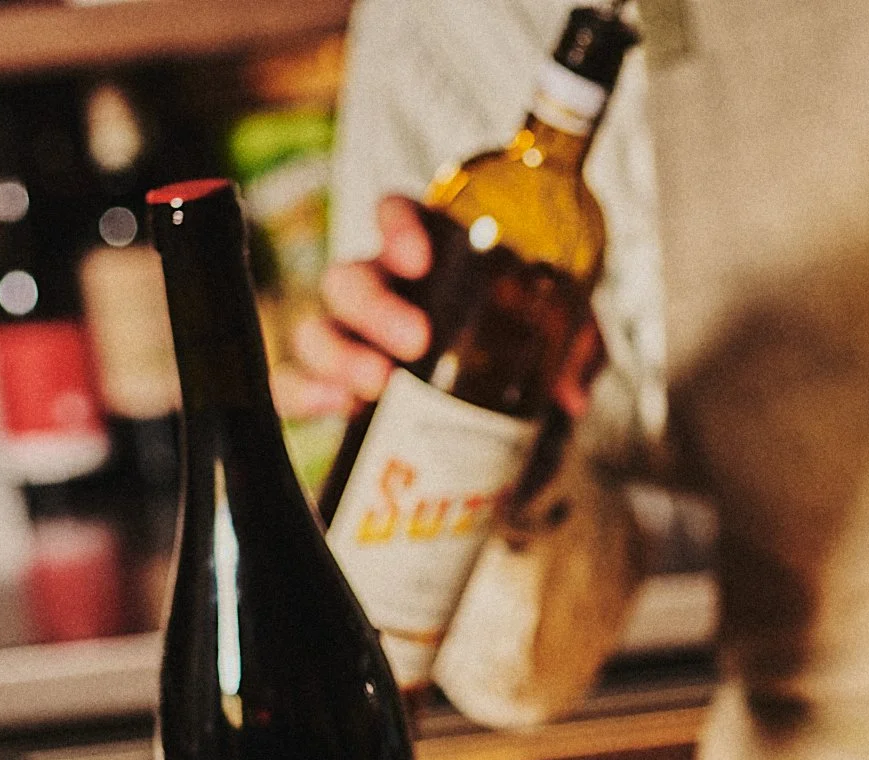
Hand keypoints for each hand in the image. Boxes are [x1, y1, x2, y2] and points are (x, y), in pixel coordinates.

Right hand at [275, 191, 602, 420]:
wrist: (498, 434)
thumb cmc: (518, 362)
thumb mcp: (560, 342)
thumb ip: (575, 346)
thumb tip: (571, 391)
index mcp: (428, 262)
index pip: (396, 215)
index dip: (397, 225)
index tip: (421, 256)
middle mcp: (381, 293)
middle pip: (349, 277)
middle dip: (374, 305)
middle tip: (415, 341)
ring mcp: (351, 344)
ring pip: (316, 329)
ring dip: (338, 353)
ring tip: (376, 385)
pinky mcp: (332, 392)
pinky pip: (293, 384)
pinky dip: (304, 393)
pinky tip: (334, 408)